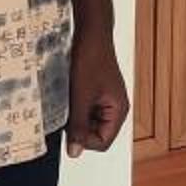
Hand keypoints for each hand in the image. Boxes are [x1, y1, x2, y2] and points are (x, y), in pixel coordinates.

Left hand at [66, 38, 128, 155]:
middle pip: (95, 133)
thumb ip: (78, 126)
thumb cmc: (91, 59)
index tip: (69, 129)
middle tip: (67, 111)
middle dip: (79, 126)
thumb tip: (75, 152)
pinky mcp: (95, 92)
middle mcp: (114, 107)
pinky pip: (84, 108)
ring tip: (69, 99)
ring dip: (75, 115)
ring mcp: (104, 100)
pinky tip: (69, 94)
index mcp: (118, 110)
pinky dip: (74, 105)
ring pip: (87, 121)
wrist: (90, 33)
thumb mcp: (81, 97)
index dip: (84, 140)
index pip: (103, 142)